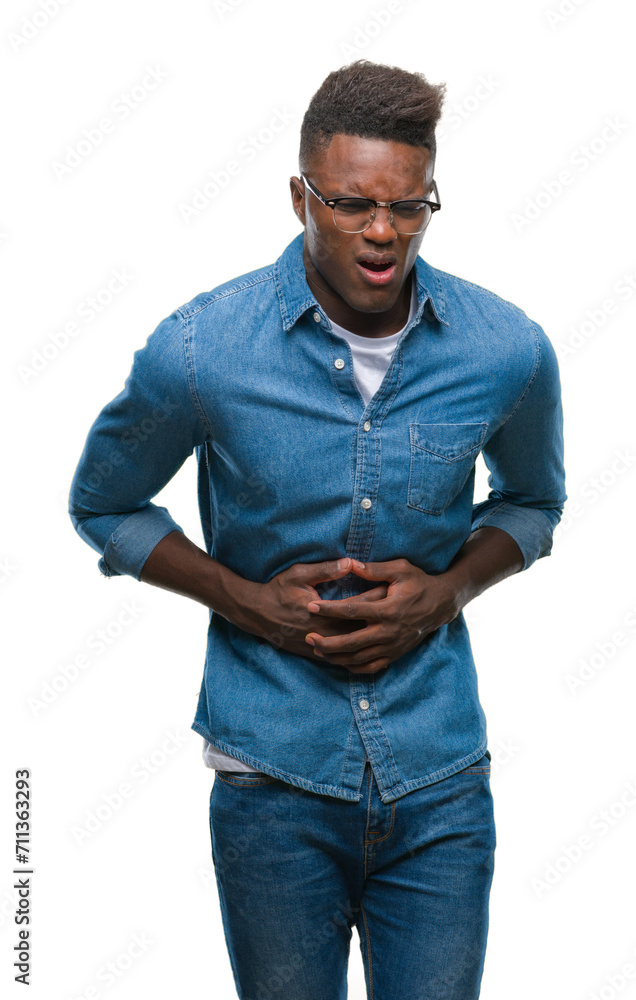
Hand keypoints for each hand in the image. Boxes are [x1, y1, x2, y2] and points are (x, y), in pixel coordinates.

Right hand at [236, 557, 388, 662]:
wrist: (255, 614)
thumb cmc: (277, 590)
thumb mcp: (299, 574)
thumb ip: (326, 570)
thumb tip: (350, 563)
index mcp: (322, 612)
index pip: (356, 608)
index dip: (375, 600)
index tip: (391, 592)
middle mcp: (322, 632)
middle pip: (358, 629)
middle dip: (378, 621)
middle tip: (399, 613)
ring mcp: (317, 645)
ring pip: (351, 649)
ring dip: (369, 642)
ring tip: (389, 633)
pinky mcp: (312, 653)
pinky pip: (339, 661)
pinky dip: (355, 658)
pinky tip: (368, 653)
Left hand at [304, 557, 462, 673]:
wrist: (441, 604)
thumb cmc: (419, 582)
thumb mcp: (400, 570)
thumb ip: (374, 569)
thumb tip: (349, 563)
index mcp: (389, 609)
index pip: (352, 610)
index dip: (330, 609)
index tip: (311, 606)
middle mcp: (390, 631)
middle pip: (352, 642)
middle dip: (327, 641)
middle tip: (308, 636)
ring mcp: (393, 645)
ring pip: (359, 658)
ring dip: (336, 656)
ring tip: (316, 650)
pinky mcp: (396, 654)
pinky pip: (371, 666)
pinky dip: (353, 667)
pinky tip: (338, 661)